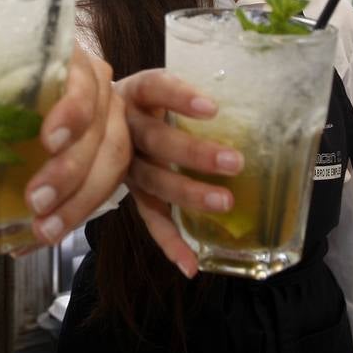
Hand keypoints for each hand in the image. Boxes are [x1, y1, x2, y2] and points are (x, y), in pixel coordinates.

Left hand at [0, 44, 129, 246]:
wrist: (5, 103)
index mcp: (63, 61)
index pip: (82, 78)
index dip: (73, 110)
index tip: (46, 141)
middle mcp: (95, 89)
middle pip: (100, 130)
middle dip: (70, 172)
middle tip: (35, 201)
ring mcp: (108, 123)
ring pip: (112, 163)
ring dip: (80, 201)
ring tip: (44, 230)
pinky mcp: (108, 156)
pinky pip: (105, 188)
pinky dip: (73, 216)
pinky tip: (40, 237)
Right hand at [117, 68, 243, 277]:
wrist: (90, 117)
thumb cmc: (146, 101)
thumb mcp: (159, 88)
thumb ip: (191, 94)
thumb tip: (261, 104)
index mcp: (135, 93)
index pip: (155, 88)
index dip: (180, 97)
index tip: (212, 108)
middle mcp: (123, 127)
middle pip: (155, 140)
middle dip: (194, 154)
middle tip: (235, 162)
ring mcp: (122, 162)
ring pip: (152, 180)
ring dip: (188, 194)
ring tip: (224, 203)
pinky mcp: (128, 192)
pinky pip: (148, 217)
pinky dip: (169, 241)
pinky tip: (190, 263)